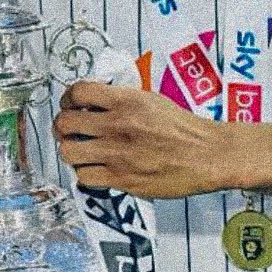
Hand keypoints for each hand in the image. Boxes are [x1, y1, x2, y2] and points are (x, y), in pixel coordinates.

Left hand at [54, 81, 232, 199]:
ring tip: (80, 150)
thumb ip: (120, 101)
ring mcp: (118, 154)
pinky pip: (85, 177)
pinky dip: (85, 173)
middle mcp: (118, 126)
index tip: (70, 105)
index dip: (67, 99)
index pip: (78, 92)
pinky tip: (95, 169)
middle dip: (63, 126)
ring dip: (71, 151)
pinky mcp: (122, 179)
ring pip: (69, 152)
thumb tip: (92, 104)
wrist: (208, 154)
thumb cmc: (184, 128)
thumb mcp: (151, 100)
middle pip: (65, 123)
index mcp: (126, 101)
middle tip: (70, 130)